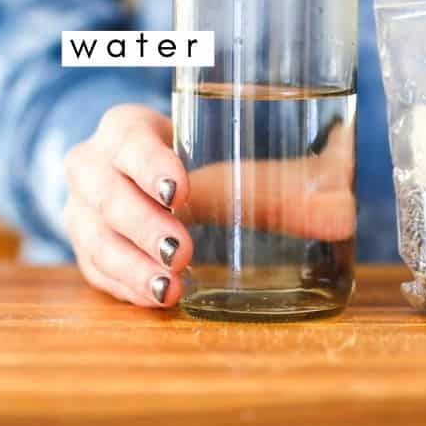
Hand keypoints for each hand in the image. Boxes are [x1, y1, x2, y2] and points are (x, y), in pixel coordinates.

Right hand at [64, 104, 356, 307]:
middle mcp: (96, 164)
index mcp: (129, 127)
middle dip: (141, 221)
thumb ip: (294, 184)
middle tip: (182, 249)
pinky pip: (94, 269)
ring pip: (90, 233)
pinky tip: (156, 298)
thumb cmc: (208, 161)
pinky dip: (123, 286)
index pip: (127, 135)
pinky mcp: (89, 249)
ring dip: (129, 263)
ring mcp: (83, 209)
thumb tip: (342, 213)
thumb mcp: (246, 163)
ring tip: (171, 288)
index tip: (182, 190)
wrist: (155, 180)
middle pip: (101, 187)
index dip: (149, 161)